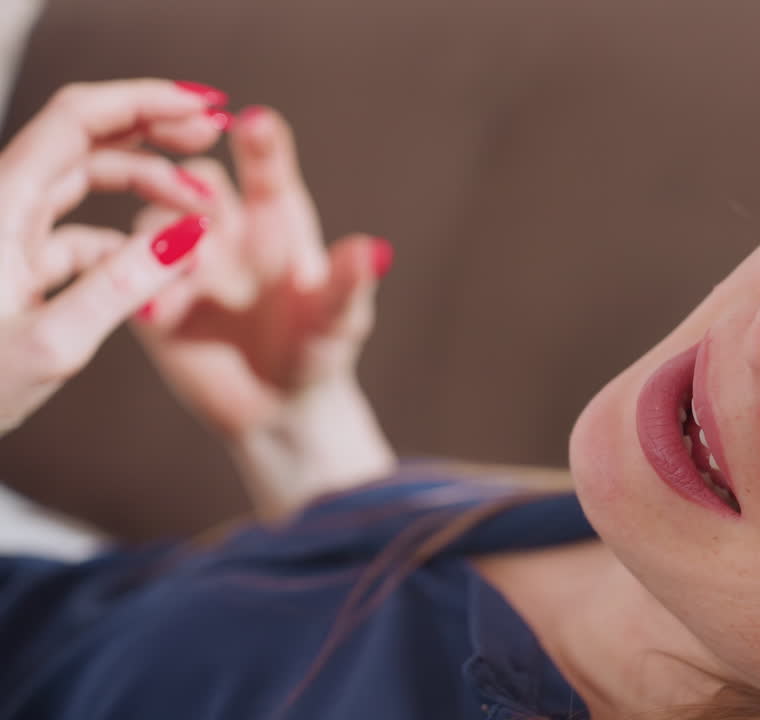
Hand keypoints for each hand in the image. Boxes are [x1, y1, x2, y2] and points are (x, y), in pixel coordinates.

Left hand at [0, 79, 228, 434]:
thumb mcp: (53, 343)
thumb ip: (125, 284)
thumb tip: (191, 233)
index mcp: (1, 206)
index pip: (80, 118)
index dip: (146, 100)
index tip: (208, 106)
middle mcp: (2, 205)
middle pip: (86, 137)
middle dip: (156, 127)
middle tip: (216, 131)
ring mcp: (8, 233)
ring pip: (85, 181)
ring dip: (147, 184)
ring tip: (201, 211)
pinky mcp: (16, 265)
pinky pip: (80, 231)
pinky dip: (127, 236)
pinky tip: (162, 263)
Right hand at [131, 106, 393, 515]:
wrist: (277, 409)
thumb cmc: (318, 352)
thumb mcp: (340, 321)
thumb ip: (349, 285)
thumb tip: (375, 250)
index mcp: (277, 219)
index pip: (267, 168)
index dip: (261, 144)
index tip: (257, 123)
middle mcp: (228, 229)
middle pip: (197, 181)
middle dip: (195, 186)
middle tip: (206, 205)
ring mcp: (186, 259)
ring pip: (156, 221)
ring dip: (165, 235)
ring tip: (192, 268)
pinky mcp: (152, 296)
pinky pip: (132, 275)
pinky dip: (142, 285)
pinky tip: (158, 311)